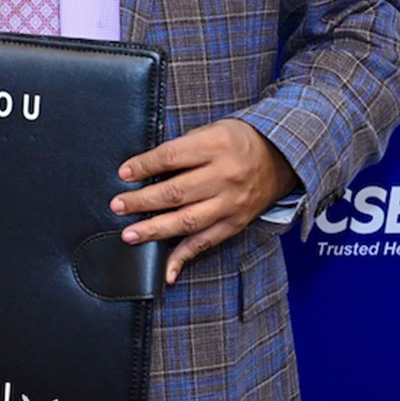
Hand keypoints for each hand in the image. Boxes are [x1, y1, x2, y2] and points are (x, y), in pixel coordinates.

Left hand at [113, 119, 298, 283]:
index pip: (172, 157)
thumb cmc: (237, 141)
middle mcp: (225, 177)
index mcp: (216, 146)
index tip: (123, 173)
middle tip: (117, 206)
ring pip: (188, 221)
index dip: (144, 166)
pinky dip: (183, 258)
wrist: (281, 157)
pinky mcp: (235, 224)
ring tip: (130, 234)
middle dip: (142, 201)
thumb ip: (181, 148)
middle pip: (176, 192)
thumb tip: (143, 167)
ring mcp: (231, 204)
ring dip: (155, 230)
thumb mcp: (211, 130)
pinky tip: (166, 270)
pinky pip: (206, 243)